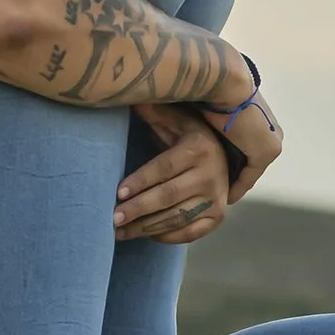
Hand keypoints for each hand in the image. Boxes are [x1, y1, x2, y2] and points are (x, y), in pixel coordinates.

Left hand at [114, 107, 231, 243]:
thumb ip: (152, 112)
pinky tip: (144, 234)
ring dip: (145, 227)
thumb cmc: (187, 136)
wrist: (223, 155)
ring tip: (118, 232)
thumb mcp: (174, 120)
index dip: (140, 181)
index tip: (117, 193)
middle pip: (168, 196)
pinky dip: (166, 237)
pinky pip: (190, 233)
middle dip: (138, 209)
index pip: (165, 168)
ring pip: (176, 218)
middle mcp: (212, 175)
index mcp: (199, 148)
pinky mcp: (218, 216)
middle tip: (112, 219)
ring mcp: (217, 198)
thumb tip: (128, 97)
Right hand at [209, 71, 282, 203]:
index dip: (227, 159)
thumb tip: (181, 118)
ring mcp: (271, 141)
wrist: (224, 80)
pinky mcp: (266, 152)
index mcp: (259, 117)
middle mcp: (270, 130)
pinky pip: (249, 177)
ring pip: (248, 170)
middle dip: (231, 174)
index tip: (213, 172)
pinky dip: (235, 189)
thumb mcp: (207, 103)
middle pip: (248, 159)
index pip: (244, 145)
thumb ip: (205, 116)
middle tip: (214, 188)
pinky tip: (222, 198)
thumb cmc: (209, 84)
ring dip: (232, 182)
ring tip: (215, 196)